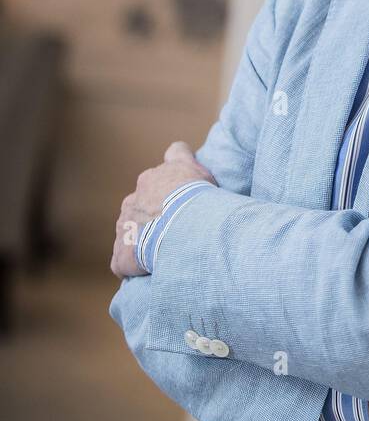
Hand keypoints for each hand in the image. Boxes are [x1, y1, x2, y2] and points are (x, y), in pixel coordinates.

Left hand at [110, 140, 214, 278]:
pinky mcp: (122, 255)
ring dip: (143, 243)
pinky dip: (133, 267)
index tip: (171, 196)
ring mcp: (124, 228)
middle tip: (174, 231)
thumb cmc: (194, 197)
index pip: (151, 181)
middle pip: (139, 209)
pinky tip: (148, 271)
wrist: (184, 227)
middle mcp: (132, 201)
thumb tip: (177, 148)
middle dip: (152, 219)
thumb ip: (181, 156)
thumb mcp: (194, 166)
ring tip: (164, 254)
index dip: (161, 189)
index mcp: (149, 181)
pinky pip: (123, 263)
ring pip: (130, 235)